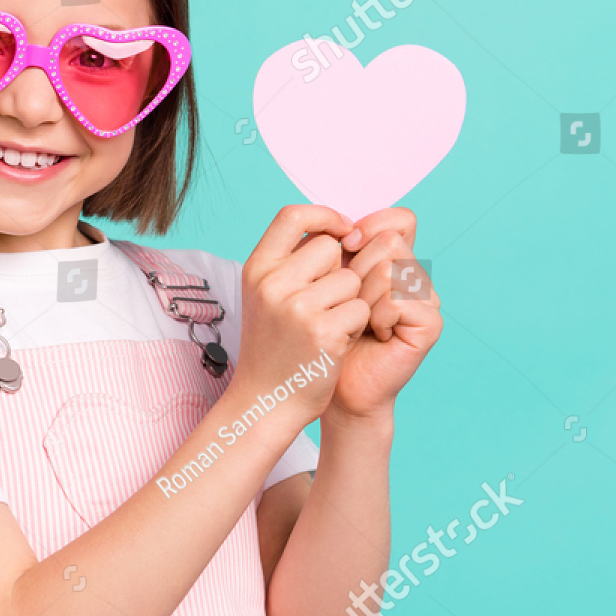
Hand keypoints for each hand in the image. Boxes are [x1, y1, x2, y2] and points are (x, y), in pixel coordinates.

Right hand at [235, 206, 372, 423]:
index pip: (293, 215)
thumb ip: (292, 262)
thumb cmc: (273, 346)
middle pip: (330, 247)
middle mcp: (272, 284)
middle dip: (339, 270)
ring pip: (351, 279)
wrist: (266, 401)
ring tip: (327, 325)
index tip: (343, 230)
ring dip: (349, 301)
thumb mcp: (266, 295)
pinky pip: (359, 309)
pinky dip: (355, 326)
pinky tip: (334, 343)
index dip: (325, 215)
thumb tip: (338, 229)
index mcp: (256, 268)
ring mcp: (297, 308)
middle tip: (325, 302)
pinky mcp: (323, 332)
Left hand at [330, 207, 442, 421]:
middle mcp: (415, 274)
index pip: (399, 219)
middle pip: (389, 240)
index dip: (370, 225)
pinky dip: (374, 318)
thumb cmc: (323, 332)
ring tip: (357, 321)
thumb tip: (344, 225)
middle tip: (348, 302)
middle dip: (355, 270)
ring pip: (389, 269)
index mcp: (394, 259)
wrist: (332, 382)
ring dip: (360, 298)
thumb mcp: (326, 281)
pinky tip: (373, 335)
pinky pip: (396, 300)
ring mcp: (426, 298)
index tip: (344, 246)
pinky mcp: (430, 322)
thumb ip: (338, 247)